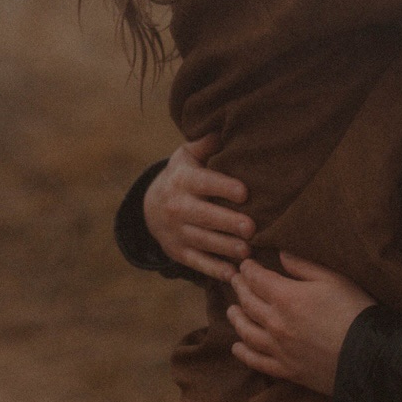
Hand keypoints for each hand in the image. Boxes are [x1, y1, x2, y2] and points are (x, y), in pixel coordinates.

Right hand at [143, 135, 254, 281]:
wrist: (150, 206)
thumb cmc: (182, 175)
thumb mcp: (187, 155)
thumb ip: (206, 144)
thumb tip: (225, 127)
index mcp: (183, 180)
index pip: (205, 183)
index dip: (223, 187)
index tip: (244, 192)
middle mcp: (178, 207)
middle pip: (204, 216)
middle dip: (227, 223)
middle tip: (251, 228)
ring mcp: (177, 232)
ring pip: (203, 241)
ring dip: (225, 248)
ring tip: (247, 251)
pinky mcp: (179, 252)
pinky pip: (197, 262)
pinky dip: (213, 270)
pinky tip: (232, 274)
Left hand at [227, 253, 375, 394]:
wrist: (366, 356)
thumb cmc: (353, 310)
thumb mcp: (332, 278)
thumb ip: (303, 265)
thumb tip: (281, 253)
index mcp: (286, 297)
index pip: (258, 280)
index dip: (249, 270)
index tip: (245, 263)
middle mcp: (275, 323)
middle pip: (248, 303)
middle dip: (240, 289)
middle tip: (234, 280)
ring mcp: (278, 349)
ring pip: (247, 332)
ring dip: (236, 318)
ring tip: (231, 310)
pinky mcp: (285, 370)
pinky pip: (256, 361)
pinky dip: (243, 353)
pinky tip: (237, 347)